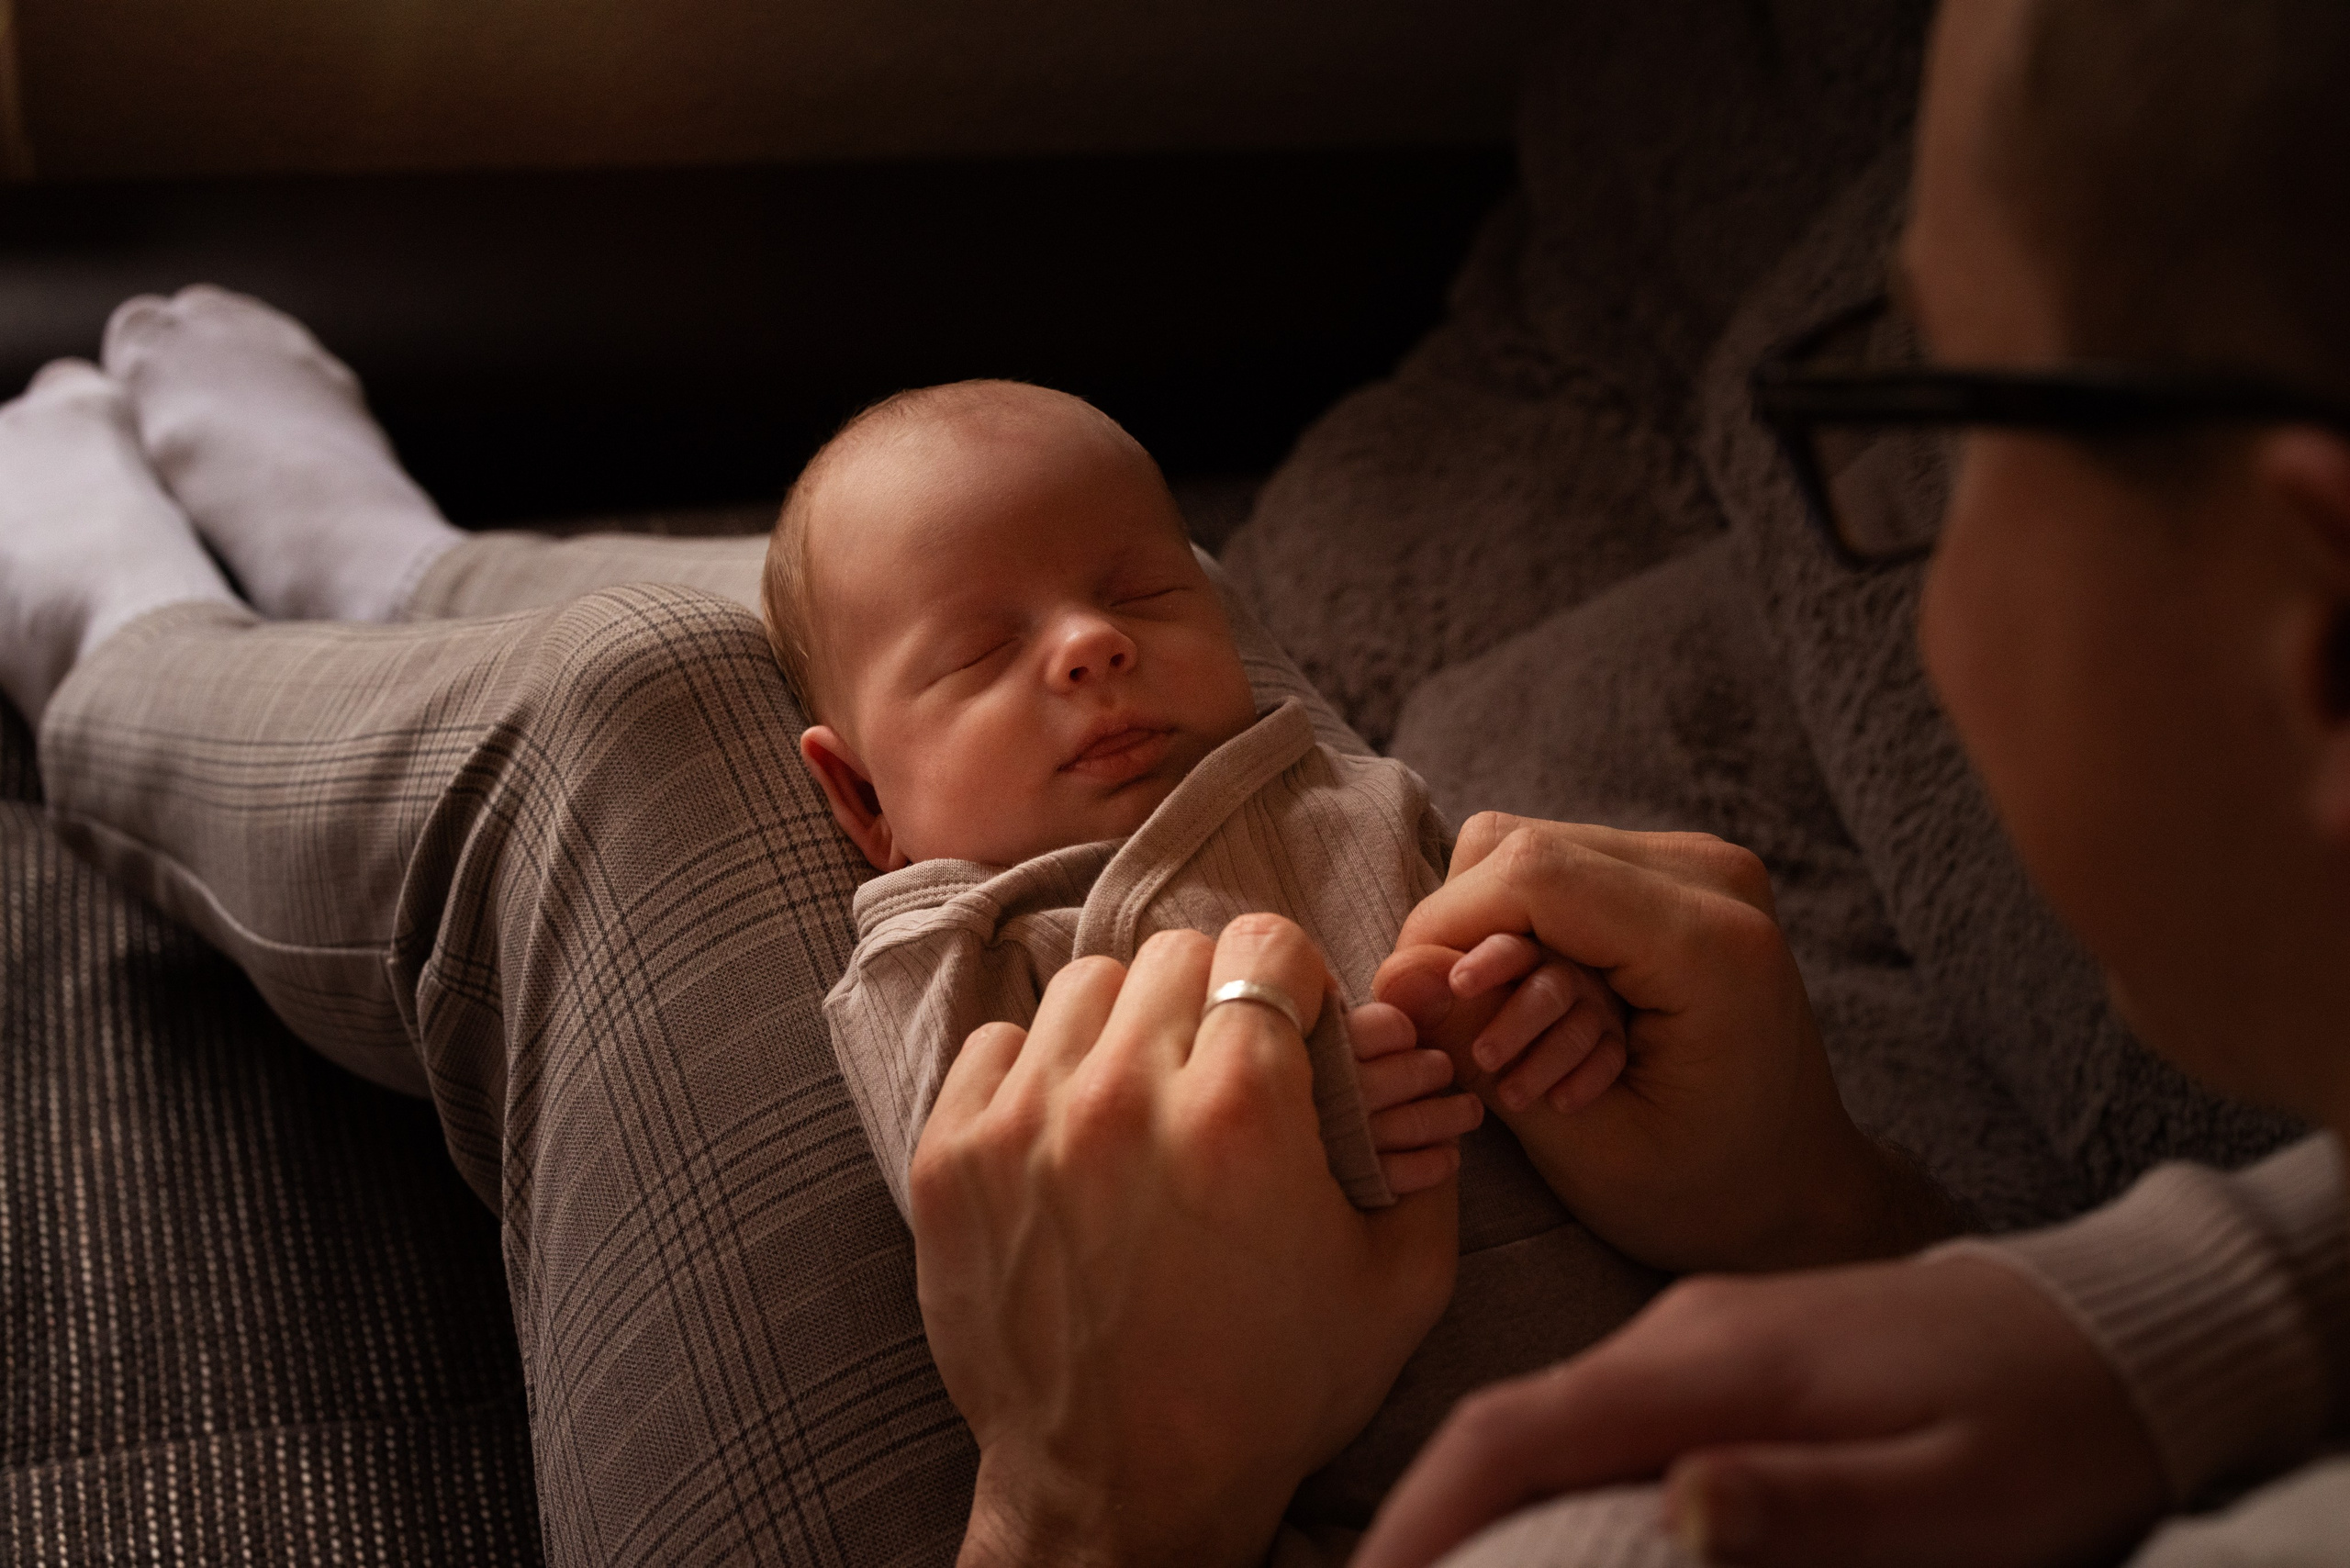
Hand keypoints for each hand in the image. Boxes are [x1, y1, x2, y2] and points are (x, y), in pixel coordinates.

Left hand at [910, 914, 1458, 1567]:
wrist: (1125, 1493)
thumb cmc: (1268, 1393)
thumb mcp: (1399, 1283)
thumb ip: (1422, 1157)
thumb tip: (1402, 1073)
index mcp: (1241, 1112)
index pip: (1265, 946)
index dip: (1292, 980)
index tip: (1289, 1027)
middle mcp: (1123, 1098)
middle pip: (1174, 957)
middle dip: (1214, 1001)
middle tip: (1223, 1070)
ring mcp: (1023, 1126)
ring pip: (1081, 989)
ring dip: (1125, 1028)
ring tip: (1144, 1101)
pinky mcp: (950, 1162)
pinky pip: (996, 1045)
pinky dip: (1038, 1072)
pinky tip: (1071, 1134)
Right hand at [1354, 1255, 2168, 1567]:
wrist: (2119, 1331)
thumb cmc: (2045, 1429)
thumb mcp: (1953, 1500)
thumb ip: (1811, 1508)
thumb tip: (1672, 1510)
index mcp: (1717, 1364)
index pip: (1516, 1430)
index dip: (1422, 1515)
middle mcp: (1683, 1332)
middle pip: (1507, 1425)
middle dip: (1430, 1520)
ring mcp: (1700, 1331)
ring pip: (1549, 1418)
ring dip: (1484, 1505)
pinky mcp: (1725, 1349)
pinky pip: (1601, 1417)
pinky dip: (1548, 1482)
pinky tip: (1556, 1539)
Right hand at [1392, 814, 1960, 1272]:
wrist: (1802, 1188)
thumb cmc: (1705, 1193)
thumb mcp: (1585, 1146)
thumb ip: (1485, 1050)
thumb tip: (1392, 974)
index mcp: (1709, 947)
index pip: (1533, 874)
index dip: (1445, 927)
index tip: (1414, 1006)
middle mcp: (1712, 878)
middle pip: (1519, 847)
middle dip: (1465, 935)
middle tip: (1477, 1038)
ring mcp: (1701, 865)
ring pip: (1527, 848)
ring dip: (1496, 934)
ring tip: (1525, 1032)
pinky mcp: (1681, 872)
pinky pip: (1559, 867)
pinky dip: (1528, 930)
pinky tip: (1554, 1005)